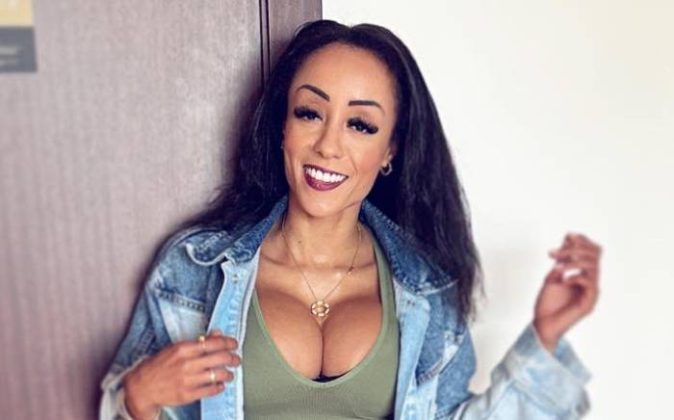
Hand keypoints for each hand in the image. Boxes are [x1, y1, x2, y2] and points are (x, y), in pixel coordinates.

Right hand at [122, 330, 240, 418]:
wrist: (142, 387)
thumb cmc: (159, 365)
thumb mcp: (176, 349)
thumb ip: (198, 341)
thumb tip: (217, 334)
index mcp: (184, 349)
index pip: (213, 343)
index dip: (228, 343)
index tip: (234, 344)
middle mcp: (187, 364)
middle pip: (219, 358)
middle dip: (233, 358)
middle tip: (236, 359)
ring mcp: (188, 380)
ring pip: (218, 375)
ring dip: (228, 374)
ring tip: (230, 374)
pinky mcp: (188, 395)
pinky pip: (210, 390)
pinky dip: (219, 387)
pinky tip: (220, 385)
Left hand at [533, 232, 601, 352]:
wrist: (543, 325)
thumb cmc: (547, 303)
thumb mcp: (553, 275)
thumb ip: (562, 259)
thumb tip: (569, 238)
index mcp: (584, 275)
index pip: (593, 252)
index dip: (583, 241)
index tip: (568, 235)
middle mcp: (591, 283)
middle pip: (595, 256)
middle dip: (574, 249)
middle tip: (554, 253)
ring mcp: (591, 293)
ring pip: (592, 267)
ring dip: (571, 263)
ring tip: (555, 267)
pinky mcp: (588, 304)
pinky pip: (589, 283)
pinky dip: (575, 277)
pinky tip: (562, 280)